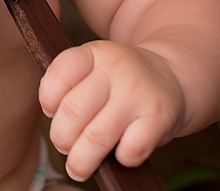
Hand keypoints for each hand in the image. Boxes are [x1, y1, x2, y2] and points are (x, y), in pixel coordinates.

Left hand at [40, 41, 184, 181]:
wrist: (172, 76)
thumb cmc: (120, 81)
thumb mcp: (93, 67)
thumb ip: (67, 84)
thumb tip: (51, 113)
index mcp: (93, 53)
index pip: (59, 74)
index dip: (47, 99)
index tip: (52, 111)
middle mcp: (116, 68)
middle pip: (72, 112)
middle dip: (61, 138)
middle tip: (64, 145)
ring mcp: (137, 94)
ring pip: (95, 138)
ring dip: (81, 160)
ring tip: (78, 166)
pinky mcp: (158, 119)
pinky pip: (130, 150)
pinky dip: (121, 159)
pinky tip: (120, 154)